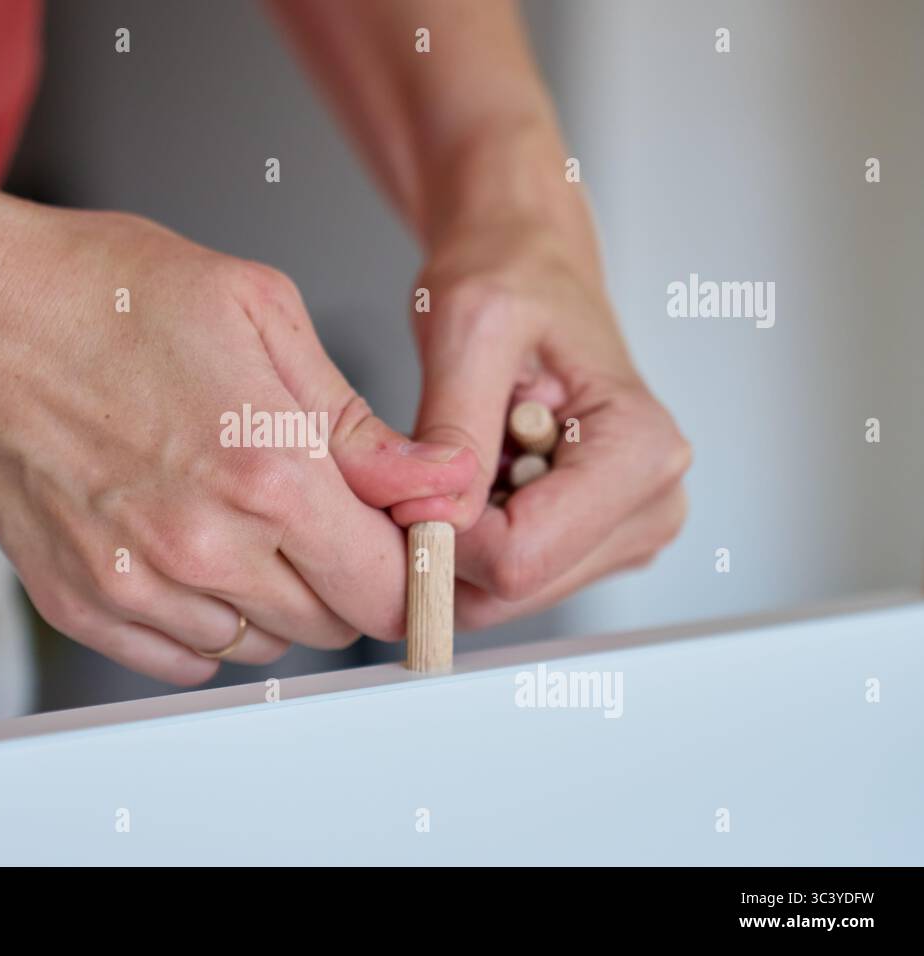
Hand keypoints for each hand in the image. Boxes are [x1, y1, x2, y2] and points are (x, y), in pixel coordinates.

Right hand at [0, 204, 476, 681]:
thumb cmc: (106, 293)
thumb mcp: (261, 313)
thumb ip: (356, 420)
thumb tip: (436, 482)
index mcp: (268, 470)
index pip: (387, 584)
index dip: (410, 570)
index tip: (403, 548)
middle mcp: (204, 546)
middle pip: (331, 624)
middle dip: (345, 576)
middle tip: (314, 510)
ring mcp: (135, 586)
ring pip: (259, 645)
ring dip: (273, 598)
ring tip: (237, 516)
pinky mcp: (79, 603)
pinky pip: (182, 659)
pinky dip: (204, 621)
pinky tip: (186, 551)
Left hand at [389, 219, 691, 628]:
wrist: (527, 262)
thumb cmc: (509, 273)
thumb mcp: (467, 325)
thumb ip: (454, 424)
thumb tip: (435, 518)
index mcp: (640, 451)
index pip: (522, 556)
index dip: (442, 534)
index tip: (407, 480)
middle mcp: (651, 502)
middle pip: (513, 590)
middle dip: (445, 544)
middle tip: (417, 466)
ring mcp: (626, 529)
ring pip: (502, 595)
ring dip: (453, 541)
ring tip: (453, 455)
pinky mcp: (592, 539)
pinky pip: (504, 577)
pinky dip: (466, 538)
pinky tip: (470, 475)